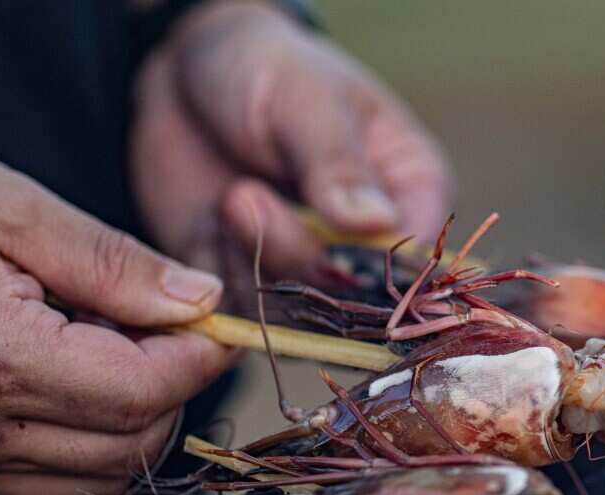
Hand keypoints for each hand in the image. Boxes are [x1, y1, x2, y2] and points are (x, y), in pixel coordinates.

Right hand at [0, 162, 231, 494]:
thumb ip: (104, 259)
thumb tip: (200, 299)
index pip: (148, 391)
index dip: (199, 354)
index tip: (212, 317)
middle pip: (135, 443)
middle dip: (172, 386)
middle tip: (157, 320)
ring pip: (99, 474)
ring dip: (132, 414)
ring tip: (103, 338)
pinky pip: (48, 478)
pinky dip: (85, 434)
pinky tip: (65, 368)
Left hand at [131, 0, 450, 299]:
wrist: (184, 71)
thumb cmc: (267, 69)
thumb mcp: (307, 101)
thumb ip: (338, 165)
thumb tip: (378, 222)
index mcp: (411, 195)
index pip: (419, 261)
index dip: (379, 269)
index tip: (326, 239)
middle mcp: (372, 245)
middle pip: (357, 299)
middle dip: (297, 255)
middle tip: (243, 195)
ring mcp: (313, 270)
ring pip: (301, 315)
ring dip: (254, 261)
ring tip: (229, 197)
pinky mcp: (256, 284)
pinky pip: (248, 314)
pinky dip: (223, 272)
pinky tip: (212, 220)